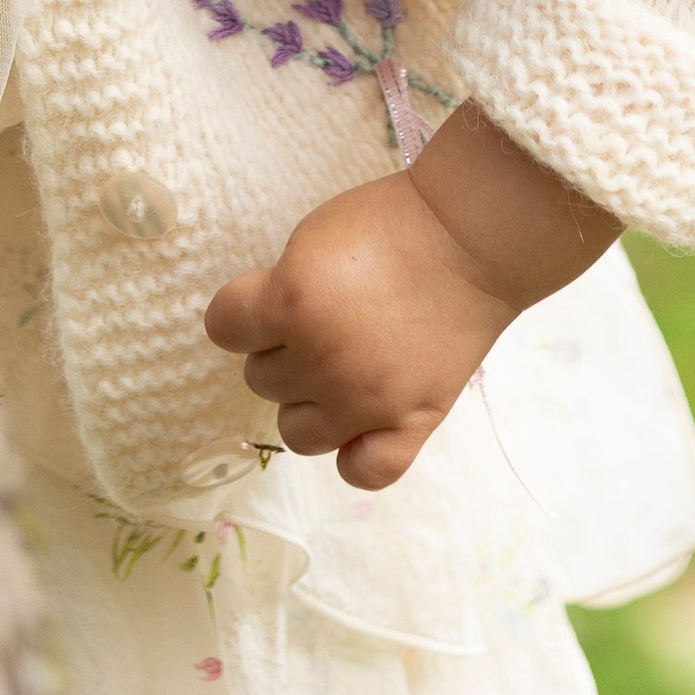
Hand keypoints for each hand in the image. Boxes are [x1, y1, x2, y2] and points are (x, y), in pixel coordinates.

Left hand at [203, 106, 618, 492]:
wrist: (472, 237)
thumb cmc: (391, 222)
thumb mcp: (314, 237)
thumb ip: (281, 289)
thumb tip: (264, 329)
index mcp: (292, 302)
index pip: (223, 327)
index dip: (242, 310)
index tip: (266, 299)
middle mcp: (322, 360)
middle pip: (260, 378)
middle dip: (281, 349)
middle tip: (321, 320)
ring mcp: (367, 401)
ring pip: (296, 433)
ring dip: (308, 402)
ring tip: (338, 369)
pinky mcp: (411, 423)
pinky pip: (364, 472)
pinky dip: (355, 453)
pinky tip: (362, 424)